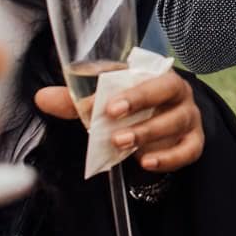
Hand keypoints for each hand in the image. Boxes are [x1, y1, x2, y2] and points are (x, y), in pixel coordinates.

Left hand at [35, 68, 203, 172]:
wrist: (162, 122)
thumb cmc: (133, 106)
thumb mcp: (105, 101)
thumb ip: (75, 101)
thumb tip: (41, 97)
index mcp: (156, 73)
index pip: (144, 74)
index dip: (125, 88)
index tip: (99, 106)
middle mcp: (178, 92)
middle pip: (168, 90)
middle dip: (140, 102)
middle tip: (112, 118)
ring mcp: (189, 117)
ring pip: (176, 121)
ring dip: (148, 132)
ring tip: (120, 144)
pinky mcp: (194, 142)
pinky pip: (189, 150)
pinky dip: (170, 158)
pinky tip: (146, 162)